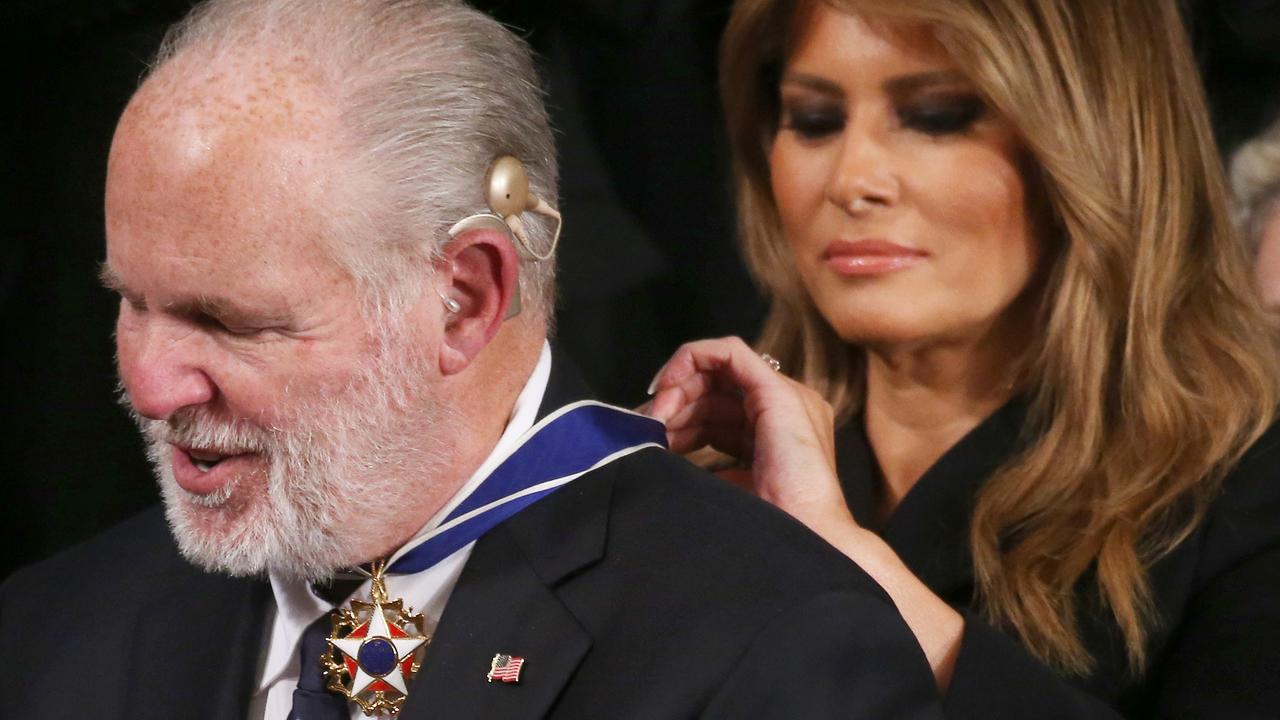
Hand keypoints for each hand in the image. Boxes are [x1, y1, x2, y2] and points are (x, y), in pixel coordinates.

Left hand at [641, 337, 963, 688]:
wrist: (806, 540)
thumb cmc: (770, 527)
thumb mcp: (732, 489)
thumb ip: (714, 469)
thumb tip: (671, 455)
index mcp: (776, 432)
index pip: (718, 410)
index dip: (680, 417)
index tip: (652, 436)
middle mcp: (784, 408)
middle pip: (716, 390)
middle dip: (675, 402)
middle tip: (646, 425)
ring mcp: (784, 396)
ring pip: (717, 370)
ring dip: (677, 388)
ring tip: (653, 418)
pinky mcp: (776, 390)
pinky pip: (728, 352)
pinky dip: (692, 358)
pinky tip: (667, 387)